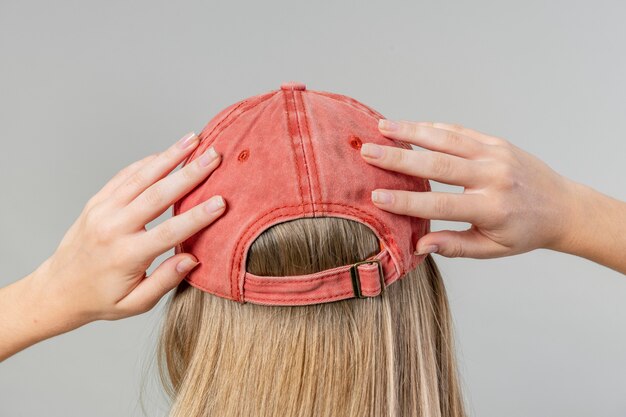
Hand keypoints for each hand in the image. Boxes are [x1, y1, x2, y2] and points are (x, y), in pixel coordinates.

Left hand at [33, 132, 224, 322]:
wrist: (57, 290)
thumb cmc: (100, 299)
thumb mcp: (134, 304)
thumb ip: (165, 281)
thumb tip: (192, 259)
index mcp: (126, 255)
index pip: (169, 231)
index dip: (198, 216)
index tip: (221, 202)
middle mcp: (113, 228)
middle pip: (157, 195)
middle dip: (189, 174)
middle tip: (213, 157)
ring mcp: (102, 211)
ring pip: (141, 177)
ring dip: (169, 156)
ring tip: (193, 140)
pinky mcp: (97, 202)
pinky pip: (125, 176)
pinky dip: (147, 162)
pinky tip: (167, 152)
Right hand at [360, 120, 576, 258]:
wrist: (563, 207)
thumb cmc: (524, 232)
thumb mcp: (492, 248)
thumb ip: (455, 246)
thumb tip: (420, 245)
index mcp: (491, 208)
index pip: (440, 204)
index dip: (405, 200)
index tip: (376, 195)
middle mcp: (493, 177)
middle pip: (438, 164)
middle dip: (399, 157)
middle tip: (368, 152)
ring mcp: (496, 155)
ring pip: (447, 139)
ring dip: (411, 131)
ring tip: (382, 128)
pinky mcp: (497, 142)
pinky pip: (460, 132)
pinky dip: (433, 128)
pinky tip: (410, 126)